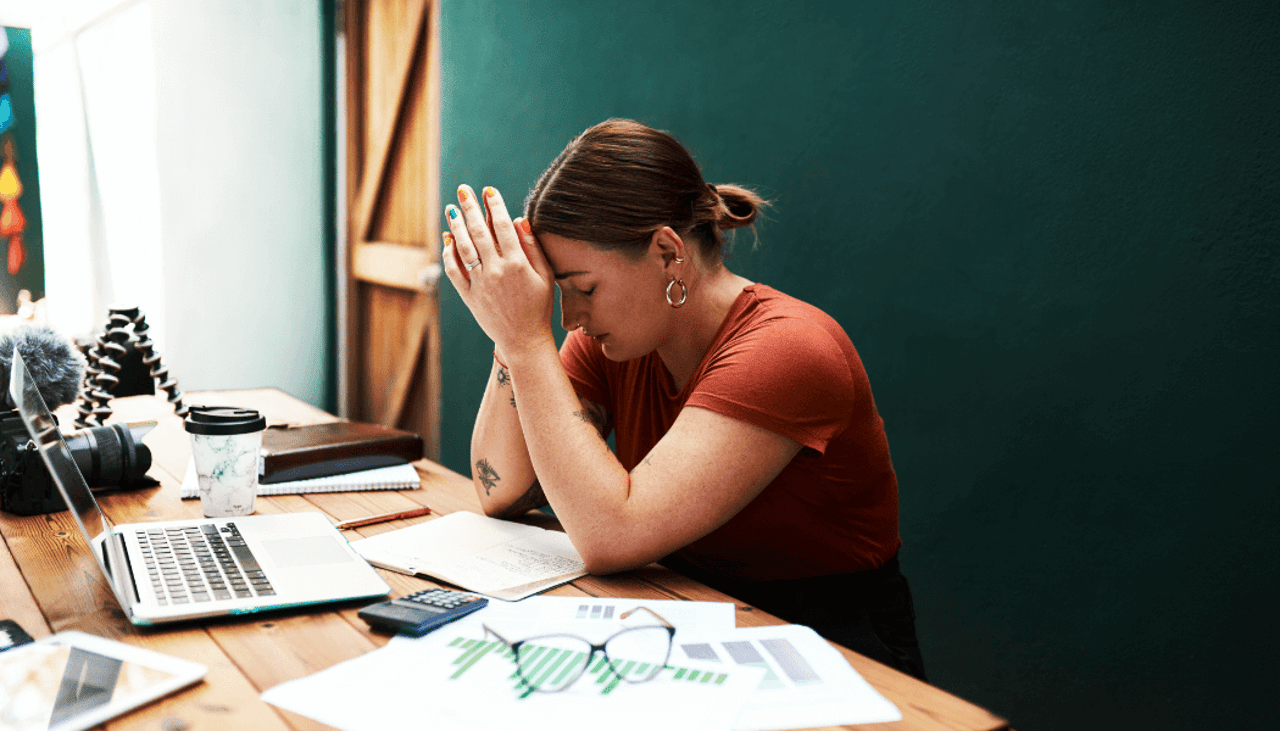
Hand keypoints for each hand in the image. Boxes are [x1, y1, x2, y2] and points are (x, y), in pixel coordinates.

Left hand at [441, 185, 555, 358]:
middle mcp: (496, 271)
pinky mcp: (469, 296)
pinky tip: (448, 240)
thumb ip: (532, 247)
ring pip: (463, 248)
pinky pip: (454, 271)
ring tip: (451, 209)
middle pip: (479, 231)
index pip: (502, 226)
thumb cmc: (538, 306)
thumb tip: (519, 219)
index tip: (488, 190)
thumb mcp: (544, 276)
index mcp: (517, 264)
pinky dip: (448, 254)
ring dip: (455, 226)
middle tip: (463, 190)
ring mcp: (480, 284)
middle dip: (470, 207)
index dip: (494, 205)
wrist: (524, 340)